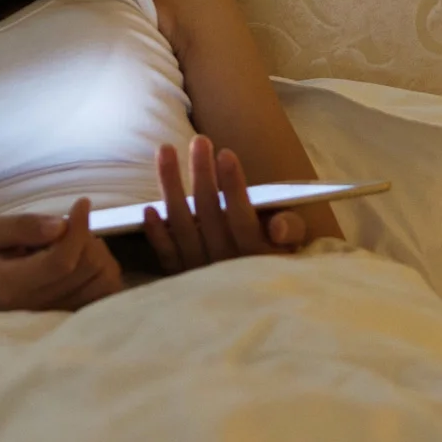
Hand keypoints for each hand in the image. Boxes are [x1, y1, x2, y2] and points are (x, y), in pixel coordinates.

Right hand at [0, 198, 124, 311]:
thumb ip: (21, 227)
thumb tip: (61, 225)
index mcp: (13, 286)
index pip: (61, 261)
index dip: (78, 229)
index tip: (81, 203)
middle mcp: (38, 306)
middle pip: (87, 269)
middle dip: (86, 238)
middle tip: (67, 227)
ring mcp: (57, 316)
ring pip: (103, 282)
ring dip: (97, 255)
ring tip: (73, 244)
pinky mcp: (70, 319)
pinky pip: (106, 296)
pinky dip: (103, 273)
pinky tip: (83, 262)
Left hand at [141, 134, 309, 273]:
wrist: (256, 301)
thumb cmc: (275, 260)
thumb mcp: (292, 247)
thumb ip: (291, 230)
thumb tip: (279, 225)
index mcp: (255, 254)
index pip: (242, 217)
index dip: (233, 186)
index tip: (225, 153)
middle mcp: (225, 264)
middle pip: (208, 215)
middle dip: (202, 174)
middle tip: (199, 141)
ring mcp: (200, 272)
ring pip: (183, 227)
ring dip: (171, 188)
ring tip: (166, 150)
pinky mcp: (181, 278)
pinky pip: (166, 255)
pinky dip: (157, 234)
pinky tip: (148, 208)